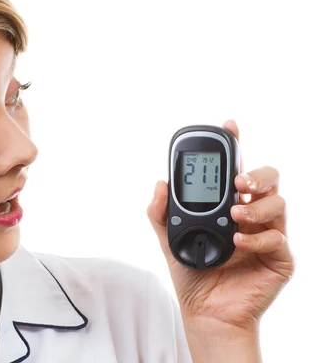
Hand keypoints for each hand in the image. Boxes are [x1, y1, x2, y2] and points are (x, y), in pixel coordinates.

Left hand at [147, 120, 293, 333]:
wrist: (205, 311)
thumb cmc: (192, 273)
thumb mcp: (168, 239)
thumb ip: (160, 212)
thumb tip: (159, 184)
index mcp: (228, 205)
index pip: (236, 169)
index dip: (235, 145)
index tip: (229, 126)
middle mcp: (251, 214)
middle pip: (267, 179)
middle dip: (256, 173)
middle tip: (239, 181)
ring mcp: (267, 234)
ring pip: (278, 203)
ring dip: (256, 206)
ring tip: (234, 215)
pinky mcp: (279, 258)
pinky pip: (278, 239)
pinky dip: (257, 238)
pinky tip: (238, 242)